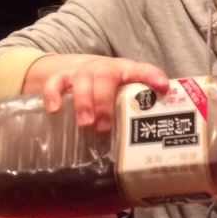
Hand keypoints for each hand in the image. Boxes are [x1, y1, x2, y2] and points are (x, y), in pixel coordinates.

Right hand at [23, 54, 169, 130]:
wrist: (77, 67)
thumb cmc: (108, 90)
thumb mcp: (122, 96)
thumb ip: (134, 113)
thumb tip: (146, 150)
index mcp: (126, 73)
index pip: (142, 71)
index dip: (152, 77)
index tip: (162, 87)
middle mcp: (105, 69)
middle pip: (106, 77)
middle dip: (105, 101)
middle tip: (104, 126)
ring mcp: (82, 72)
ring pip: (82, 79)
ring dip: (84, 102)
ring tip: (86, 124)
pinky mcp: (62, 76)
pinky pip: (55, 82)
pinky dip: (54, 95)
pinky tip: (55, 111)